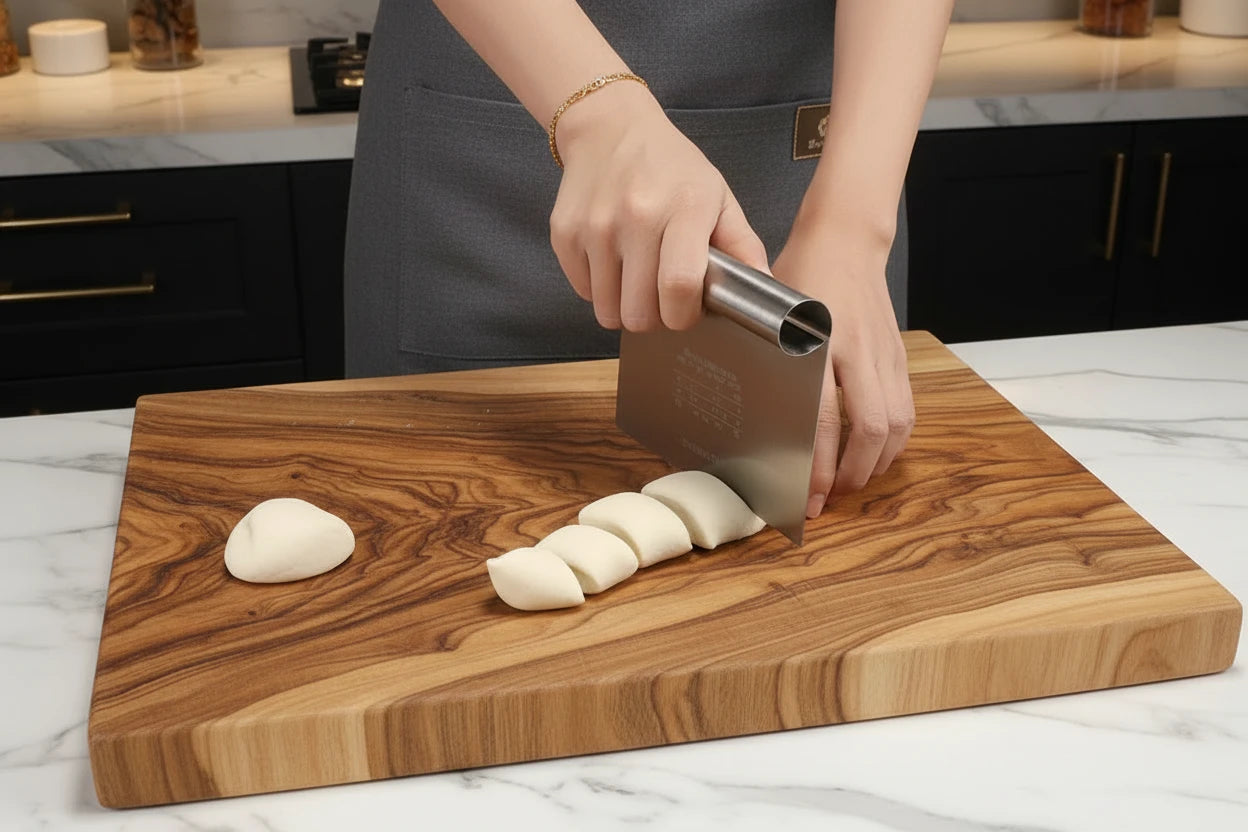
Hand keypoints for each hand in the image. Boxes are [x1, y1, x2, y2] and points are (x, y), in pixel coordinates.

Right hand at [549, 82, 769, 330]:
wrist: (610, 128)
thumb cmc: (671, 167)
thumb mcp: (718, 196)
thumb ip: (743, 246)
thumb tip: (768, 288)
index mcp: (684, 209)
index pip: (678, 288)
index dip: (683, 316)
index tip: (686, 310)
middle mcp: (636, 217)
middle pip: (639, 312)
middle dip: (654, 318)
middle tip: (660, 297)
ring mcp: (595, 226)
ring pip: (607, 311)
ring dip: (624, 306)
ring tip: (637, 280)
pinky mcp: (565, 233)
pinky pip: (583, 292)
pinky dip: (599, 289)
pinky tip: (613, 263)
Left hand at [771, 223, 914, 516]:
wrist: (845, 241)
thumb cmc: (798, 277)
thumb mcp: (771, 316)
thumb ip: (764, 361)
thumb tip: (741, 420)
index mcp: (817, 343)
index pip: (822, 417)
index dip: (817, 464)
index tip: (806, 494)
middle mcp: (856, 352)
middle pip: (870, 428)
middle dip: (851, 474)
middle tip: (828, 498)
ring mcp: (883, 354)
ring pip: (896, 424)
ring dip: (875, 463)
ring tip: (850, 483)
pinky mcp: (898, 355)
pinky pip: (905, 408)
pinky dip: (893, 441)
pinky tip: (873, 454)